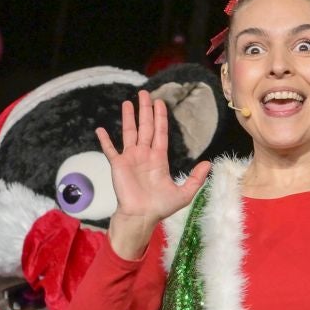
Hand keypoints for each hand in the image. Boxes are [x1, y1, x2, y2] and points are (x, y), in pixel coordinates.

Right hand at [96, 91, 211, 259]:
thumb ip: (196, 178)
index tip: (159, 102)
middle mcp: (144, 155)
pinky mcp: (118, 165)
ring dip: (128, 118)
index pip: (160, 132)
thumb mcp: (184, 193)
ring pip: (129, 133)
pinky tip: (100, 129)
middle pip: (145, 127)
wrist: (142, 216)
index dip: (160, 117)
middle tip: (144, 93)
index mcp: (159, 158)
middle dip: (145, 110)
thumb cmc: (161, 207)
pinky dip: (105, 140)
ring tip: (127, 102)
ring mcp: (130, 158)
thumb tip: (208, 164)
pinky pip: (110, 150)